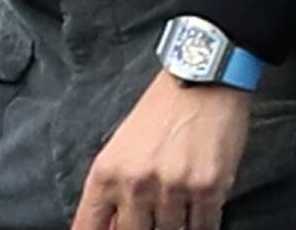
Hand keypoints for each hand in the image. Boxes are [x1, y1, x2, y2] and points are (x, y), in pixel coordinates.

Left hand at [71, 72, 250, 229]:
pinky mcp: (206, 189)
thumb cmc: (160, 111)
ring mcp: (171, 188)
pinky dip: (202, 223)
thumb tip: (110, 226)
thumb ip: (113, 190)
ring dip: (176, 223)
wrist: (200, 80)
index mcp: (108, 171)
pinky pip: (204, 228)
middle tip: (153, 211)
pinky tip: (200, 204)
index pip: (89, 225)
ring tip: (180, 197)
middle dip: (143, 228)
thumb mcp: (122, 146)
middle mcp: (135, 183)